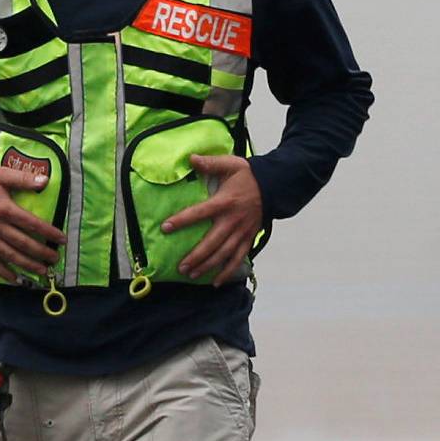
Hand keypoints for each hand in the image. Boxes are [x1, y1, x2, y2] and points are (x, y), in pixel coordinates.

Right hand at [0, 159, 63, 284]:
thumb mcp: (0, 173)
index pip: (31, 223)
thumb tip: (45, 181)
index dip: (48, 232)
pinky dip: (3, 272)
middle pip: (22, 243)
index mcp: (3, 208)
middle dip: (41, 253)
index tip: (61, 239)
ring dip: (27, 265)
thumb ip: (22, 179)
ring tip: (42, 271)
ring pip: (9, 255)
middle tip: (55, 258)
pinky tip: (15, 279)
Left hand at [164, 154, 264, 281]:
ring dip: (208, 266)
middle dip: (196, 256)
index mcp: (225, 202)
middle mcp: (232, 220)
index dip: (182, 220)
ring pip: (224, 254)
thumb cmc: (249, 175)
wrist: (274, 185)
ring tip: (192, 274)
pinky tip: (216, 282)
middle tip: (180, 267)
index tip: (165, 227)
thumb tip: (191, 158)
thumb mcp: (230, 164)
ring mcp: (242, 232)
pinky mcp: (249, 238)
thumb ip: (210, 163)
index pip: (199, 212)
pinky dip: (228, 271)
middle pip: (212, 242)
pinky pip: (238, 258)